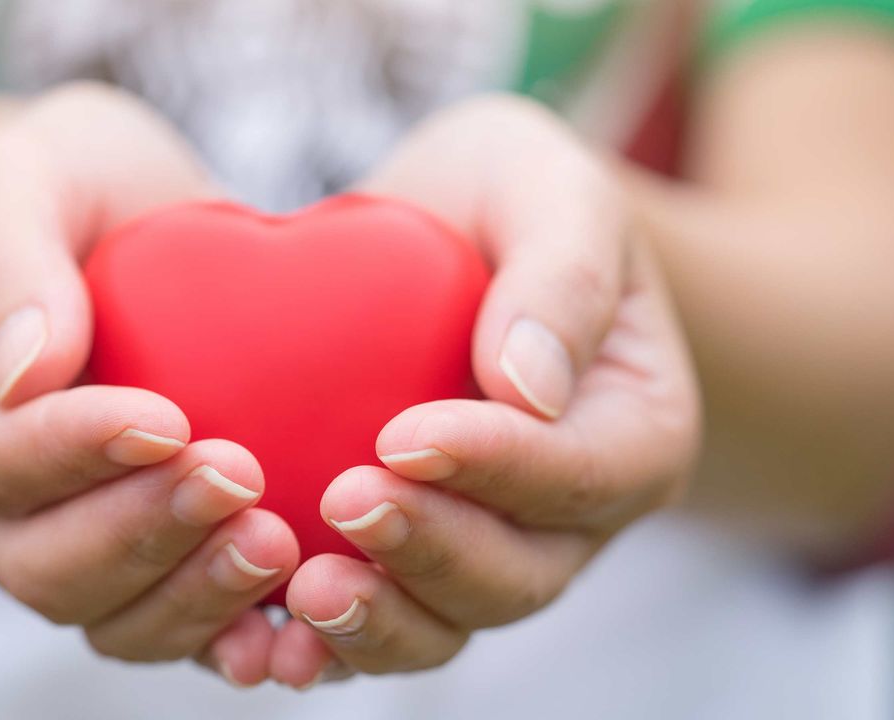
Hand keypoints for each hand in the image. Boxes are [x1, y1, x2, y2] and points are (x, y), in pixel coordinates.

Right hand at [0, 83, 298, 684]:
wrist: (130, 221)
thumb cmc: (65, 184)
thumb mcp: (19, 174)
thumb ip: (5, 257)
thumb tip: (26, 376)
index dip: (67, 455)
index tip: (165, 419)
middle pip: (41, 563)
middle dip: (141, 532)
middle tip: (239, 477)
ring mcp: (64, 540)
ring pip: (109, 616)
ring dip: (193, 594)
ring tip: (278, 543)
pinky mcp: (146, 558)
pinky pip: (178, 625)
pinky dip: (232, 635)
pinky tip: (295, 624)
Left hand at [270, 96, 700, 685]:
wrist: (444, 236)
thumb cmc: (505, 199)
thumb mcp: (548, 187)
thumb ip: (560, 273)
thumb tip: (526, 386)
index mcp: (634, 433)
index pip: (579, 473)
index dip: (496, 469)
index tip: (404, 437)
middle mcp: (570, 518)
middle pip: (517, 574)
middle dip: (430, 551)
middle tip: (343, 503)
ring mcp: (489, 552)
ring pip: (445, 623)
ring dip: (376, 621)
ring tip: (299, 592)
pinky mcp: (408, 564)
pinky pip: (374, 624)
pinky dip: (322, 643)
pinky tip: (259, 637)